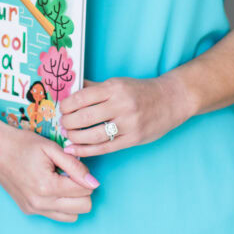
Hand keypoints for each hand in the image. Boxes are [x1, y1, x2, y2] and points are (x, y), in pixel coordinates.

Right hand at [0, 125, 99, 222]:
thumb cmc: (22, 144)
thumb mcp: (51, 148)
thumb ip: (74, 166)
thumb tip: (94, 183)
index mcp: (47, 186)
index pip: (85, 191)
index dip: (85, 176)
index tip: (74, 165)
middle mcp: (40, 203)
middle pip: (83, 207)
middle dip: (82, 190)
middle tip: (69, 173)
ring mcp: (34, 209)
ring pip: (72, 216)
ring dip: (73, 199)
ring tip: (61, 180)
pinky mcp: (29, 211)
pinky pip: (56, 215)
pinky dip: (60, 203)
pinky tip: (51, 187)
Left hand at [58, 76, 177, 156]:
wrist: (171, 99)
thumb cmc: (141, 91)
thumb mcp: (118, 83)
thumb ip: (94, 87)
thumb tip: (69, 89)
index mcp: (115, 88)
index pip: (82, 97)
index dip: (66, 105)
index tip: (62, 109)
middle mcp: (121, 105)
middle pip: (84, 117)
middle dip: (68, 123)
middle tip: (62, 124)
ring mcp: (128, 124)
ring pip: (93, 135)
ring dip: (75, 137)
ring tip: (68, 136)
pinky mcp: (133, 139)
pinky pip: (105, 147)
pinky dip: (86, 150)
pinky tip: (74, 149)